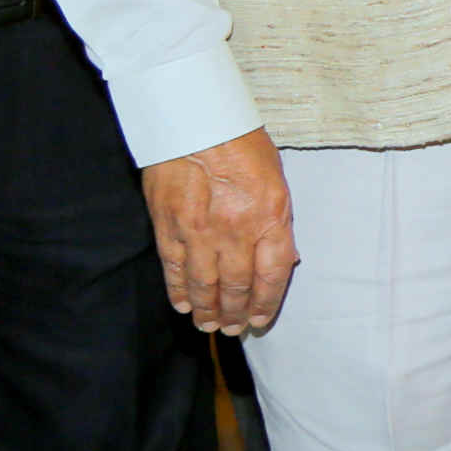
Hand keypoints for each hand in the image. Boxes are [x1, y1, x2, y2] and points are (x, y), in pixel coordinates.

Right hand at [141, 127, 297, 334]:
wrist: (195, 121)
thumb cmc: (241, 144)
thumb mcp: (276, 181)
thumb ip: (277, 222)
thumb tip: (282, 259)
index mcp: (270, 217)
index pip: (273, 274)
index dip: (267, 303)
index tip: (261, 319)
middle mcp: (235, 230)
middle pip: (237, 286)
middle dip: (236, 313)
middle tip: (234, 329)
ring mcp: (199, 231)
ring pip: (204, 284)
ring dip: (208, 309)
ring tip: (210, 325)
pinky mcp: (168, 226)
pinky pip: (174, 269)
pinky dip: (178, 291)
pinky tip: (184, 305)